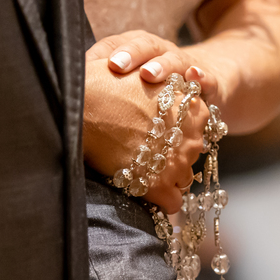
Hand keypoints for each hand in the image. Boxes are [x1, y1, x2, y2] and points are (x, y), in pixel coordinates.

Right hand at [83, 59, 210, 213]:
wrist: (81, 106)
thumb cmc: (105, 85)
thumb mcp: (144, 75)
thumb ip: (162, 85)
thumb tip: (159, 86)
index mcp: (192, 106)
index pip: (197, 126)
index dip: (176, 129)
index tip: (157, 130)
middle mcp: (193, 136)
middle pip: (190, 154)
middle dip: (171, 154)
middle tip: (144, 149)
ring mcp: (178, 162)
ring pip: (182, 179)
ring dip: (165, 176)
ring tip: (140, 168)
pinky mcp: (159, 185)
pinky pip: (173, 203)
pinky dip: (161, 200)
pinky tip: (144, 190)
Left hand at [87, 30, 221, 104]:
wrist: (209, 83)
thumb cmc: (160, 90)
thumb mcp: (133, 89)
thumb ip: (109, 90)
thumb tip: (74, 103)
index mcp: (139, 50)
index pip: (117, 44)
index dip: (103, 53)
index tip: (88, 65)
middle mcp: (161, 53)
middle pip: (145, 46)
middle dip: (130, 54)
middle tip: (116, 66)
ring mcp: (186, 65)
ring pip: (174, 60)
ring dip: (161, 65)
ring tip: (149, 74)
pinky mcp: (210, 82)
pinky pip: (207, 78)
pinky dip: (202, 77)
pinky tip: (195, 76)